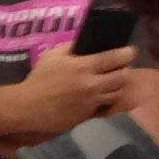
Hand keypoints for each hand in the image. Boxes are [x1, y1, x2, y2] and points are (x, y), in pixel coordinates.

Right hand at [14, 39, 139, 135]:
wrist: (28, 108)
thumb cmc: (39, 80)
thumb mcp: (52, 56)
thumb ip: (71, 47)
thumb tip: (86, 42)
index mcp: (84, 67)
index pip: (115, 58)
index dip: (127, 53)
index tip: (130, 51)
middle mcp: (92, 85)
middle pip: (122, 78)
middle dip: (125, 71)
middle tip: (120, 68)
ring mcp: (91, 102)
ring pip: (117, 94)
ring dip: (118, 87)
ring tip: (112, 82)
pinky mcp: (88, 116)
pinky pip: (105, 107)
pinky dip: (107, 101)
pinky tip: (101, 96)